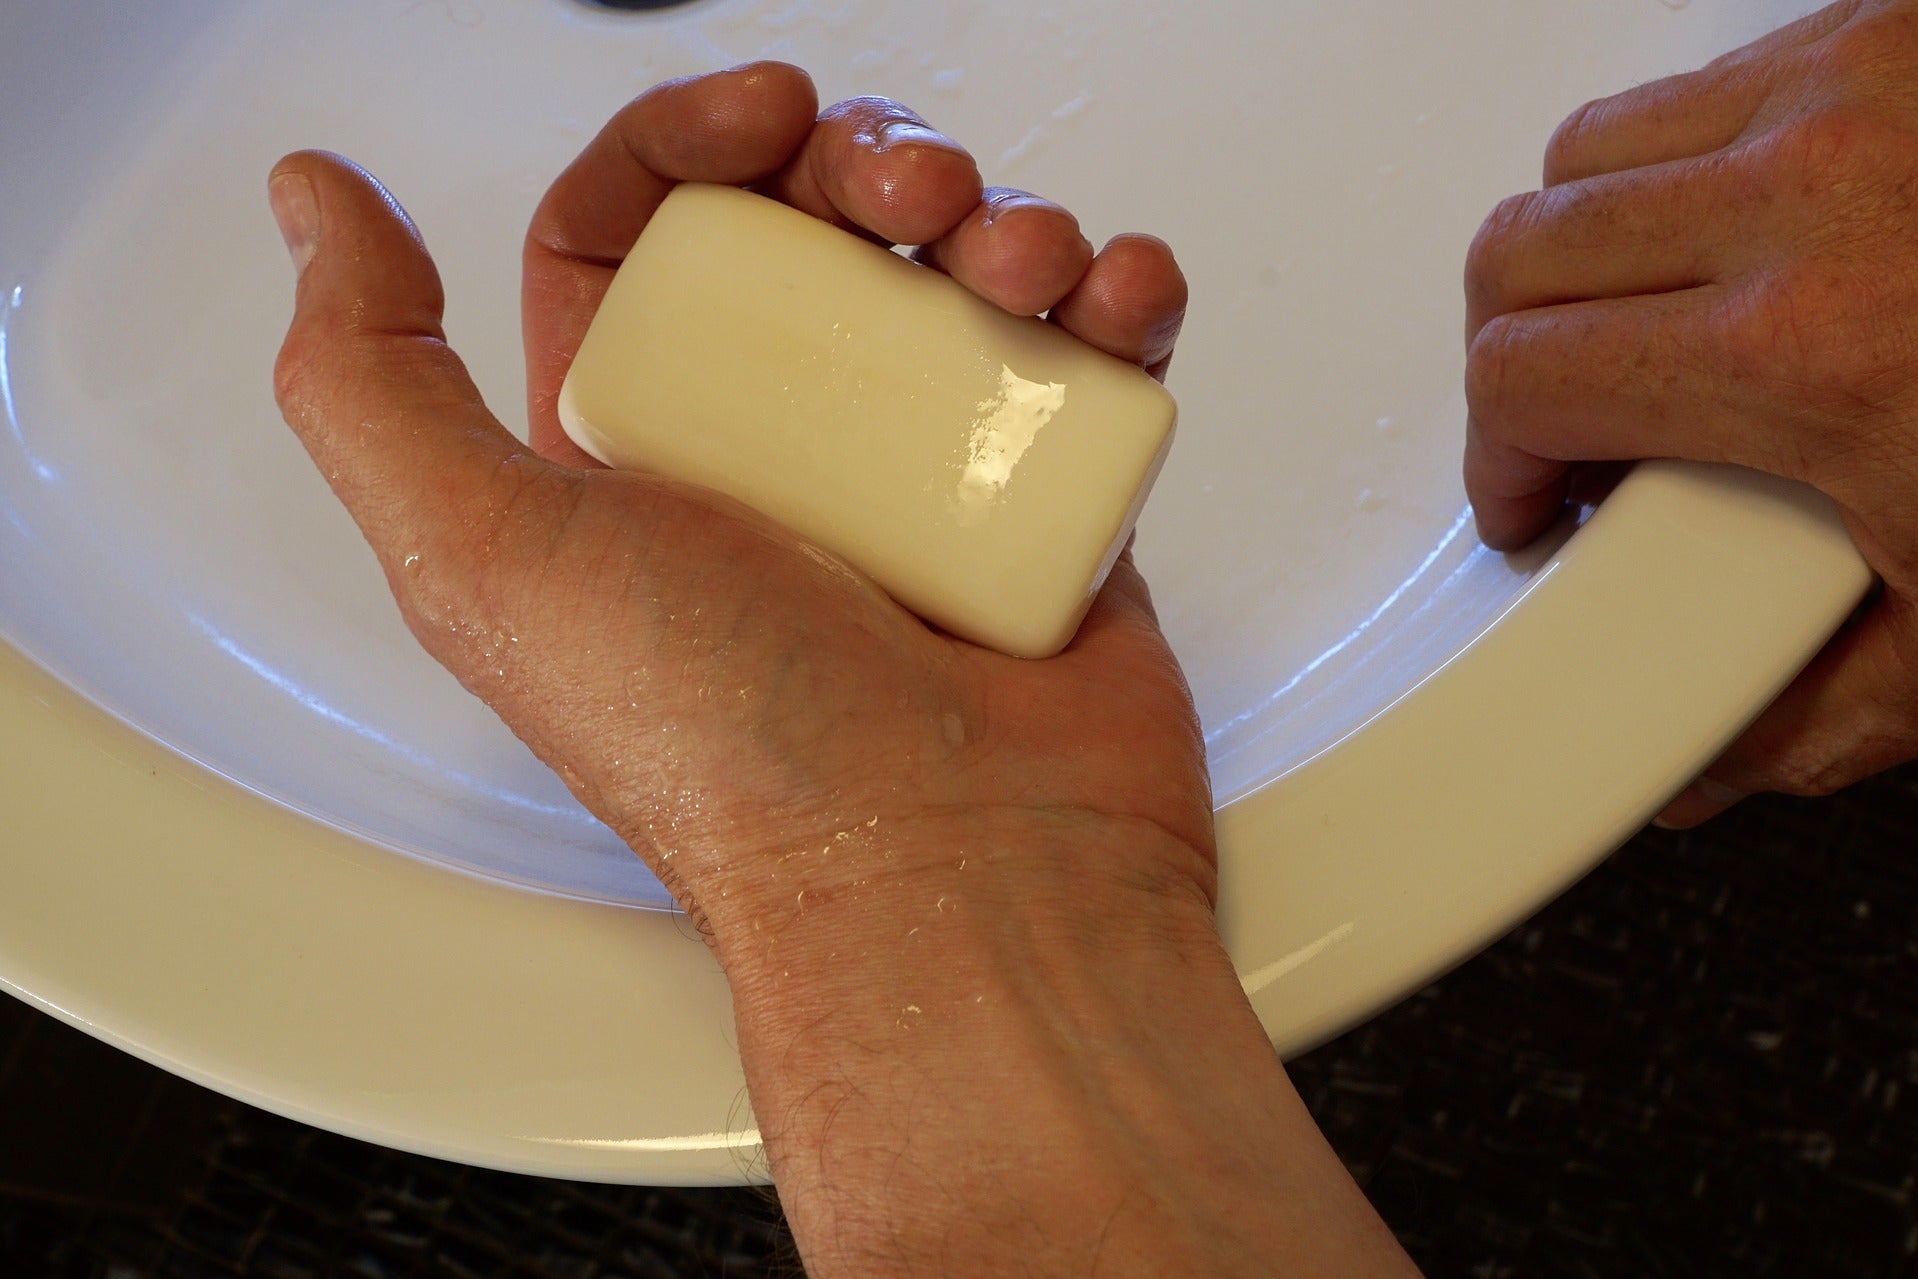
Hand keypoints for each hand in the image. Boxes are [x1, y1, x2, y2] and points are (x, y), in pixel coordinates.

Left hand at [272, 63, 1203, 931]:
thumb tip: (316, 206)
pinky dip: (1120, 300)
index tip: (762, 115)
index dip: (688, 141)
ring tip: (1024, 270)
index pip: (638, 232)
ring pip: (958, 274)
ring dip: (1006, 220)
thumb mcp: (482, 556)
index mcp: (632, 451)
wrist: (952, 883)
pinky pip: (1086, 363)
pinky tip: (1118, 302)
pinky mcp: (1042, 507)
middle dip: (869, 165)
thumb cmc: (731, 751)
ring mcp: (919, 479)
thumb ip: (367, 372)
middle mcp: (771, 457)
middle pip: (812, 230)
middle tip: (912, 197)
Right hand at [1464, 0, 1917, 825]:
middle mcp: (1815, 190)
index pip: (1524, 376)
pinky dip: (1683, 166)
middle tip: (1564, 421)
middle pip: (1520, 246)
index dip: (1499, 458)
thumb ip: (1817, 714)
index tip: (1534, 497)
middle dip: (1510, 352)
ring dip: (1579, 250)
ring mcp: (1859, 86)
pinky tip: (1743, 237)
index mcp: (1811, 355)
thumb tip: (1704, 766)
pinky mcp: (1898, 29)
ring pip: (1590, 152)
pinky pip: (1708, 80)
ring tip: (1641, 324)